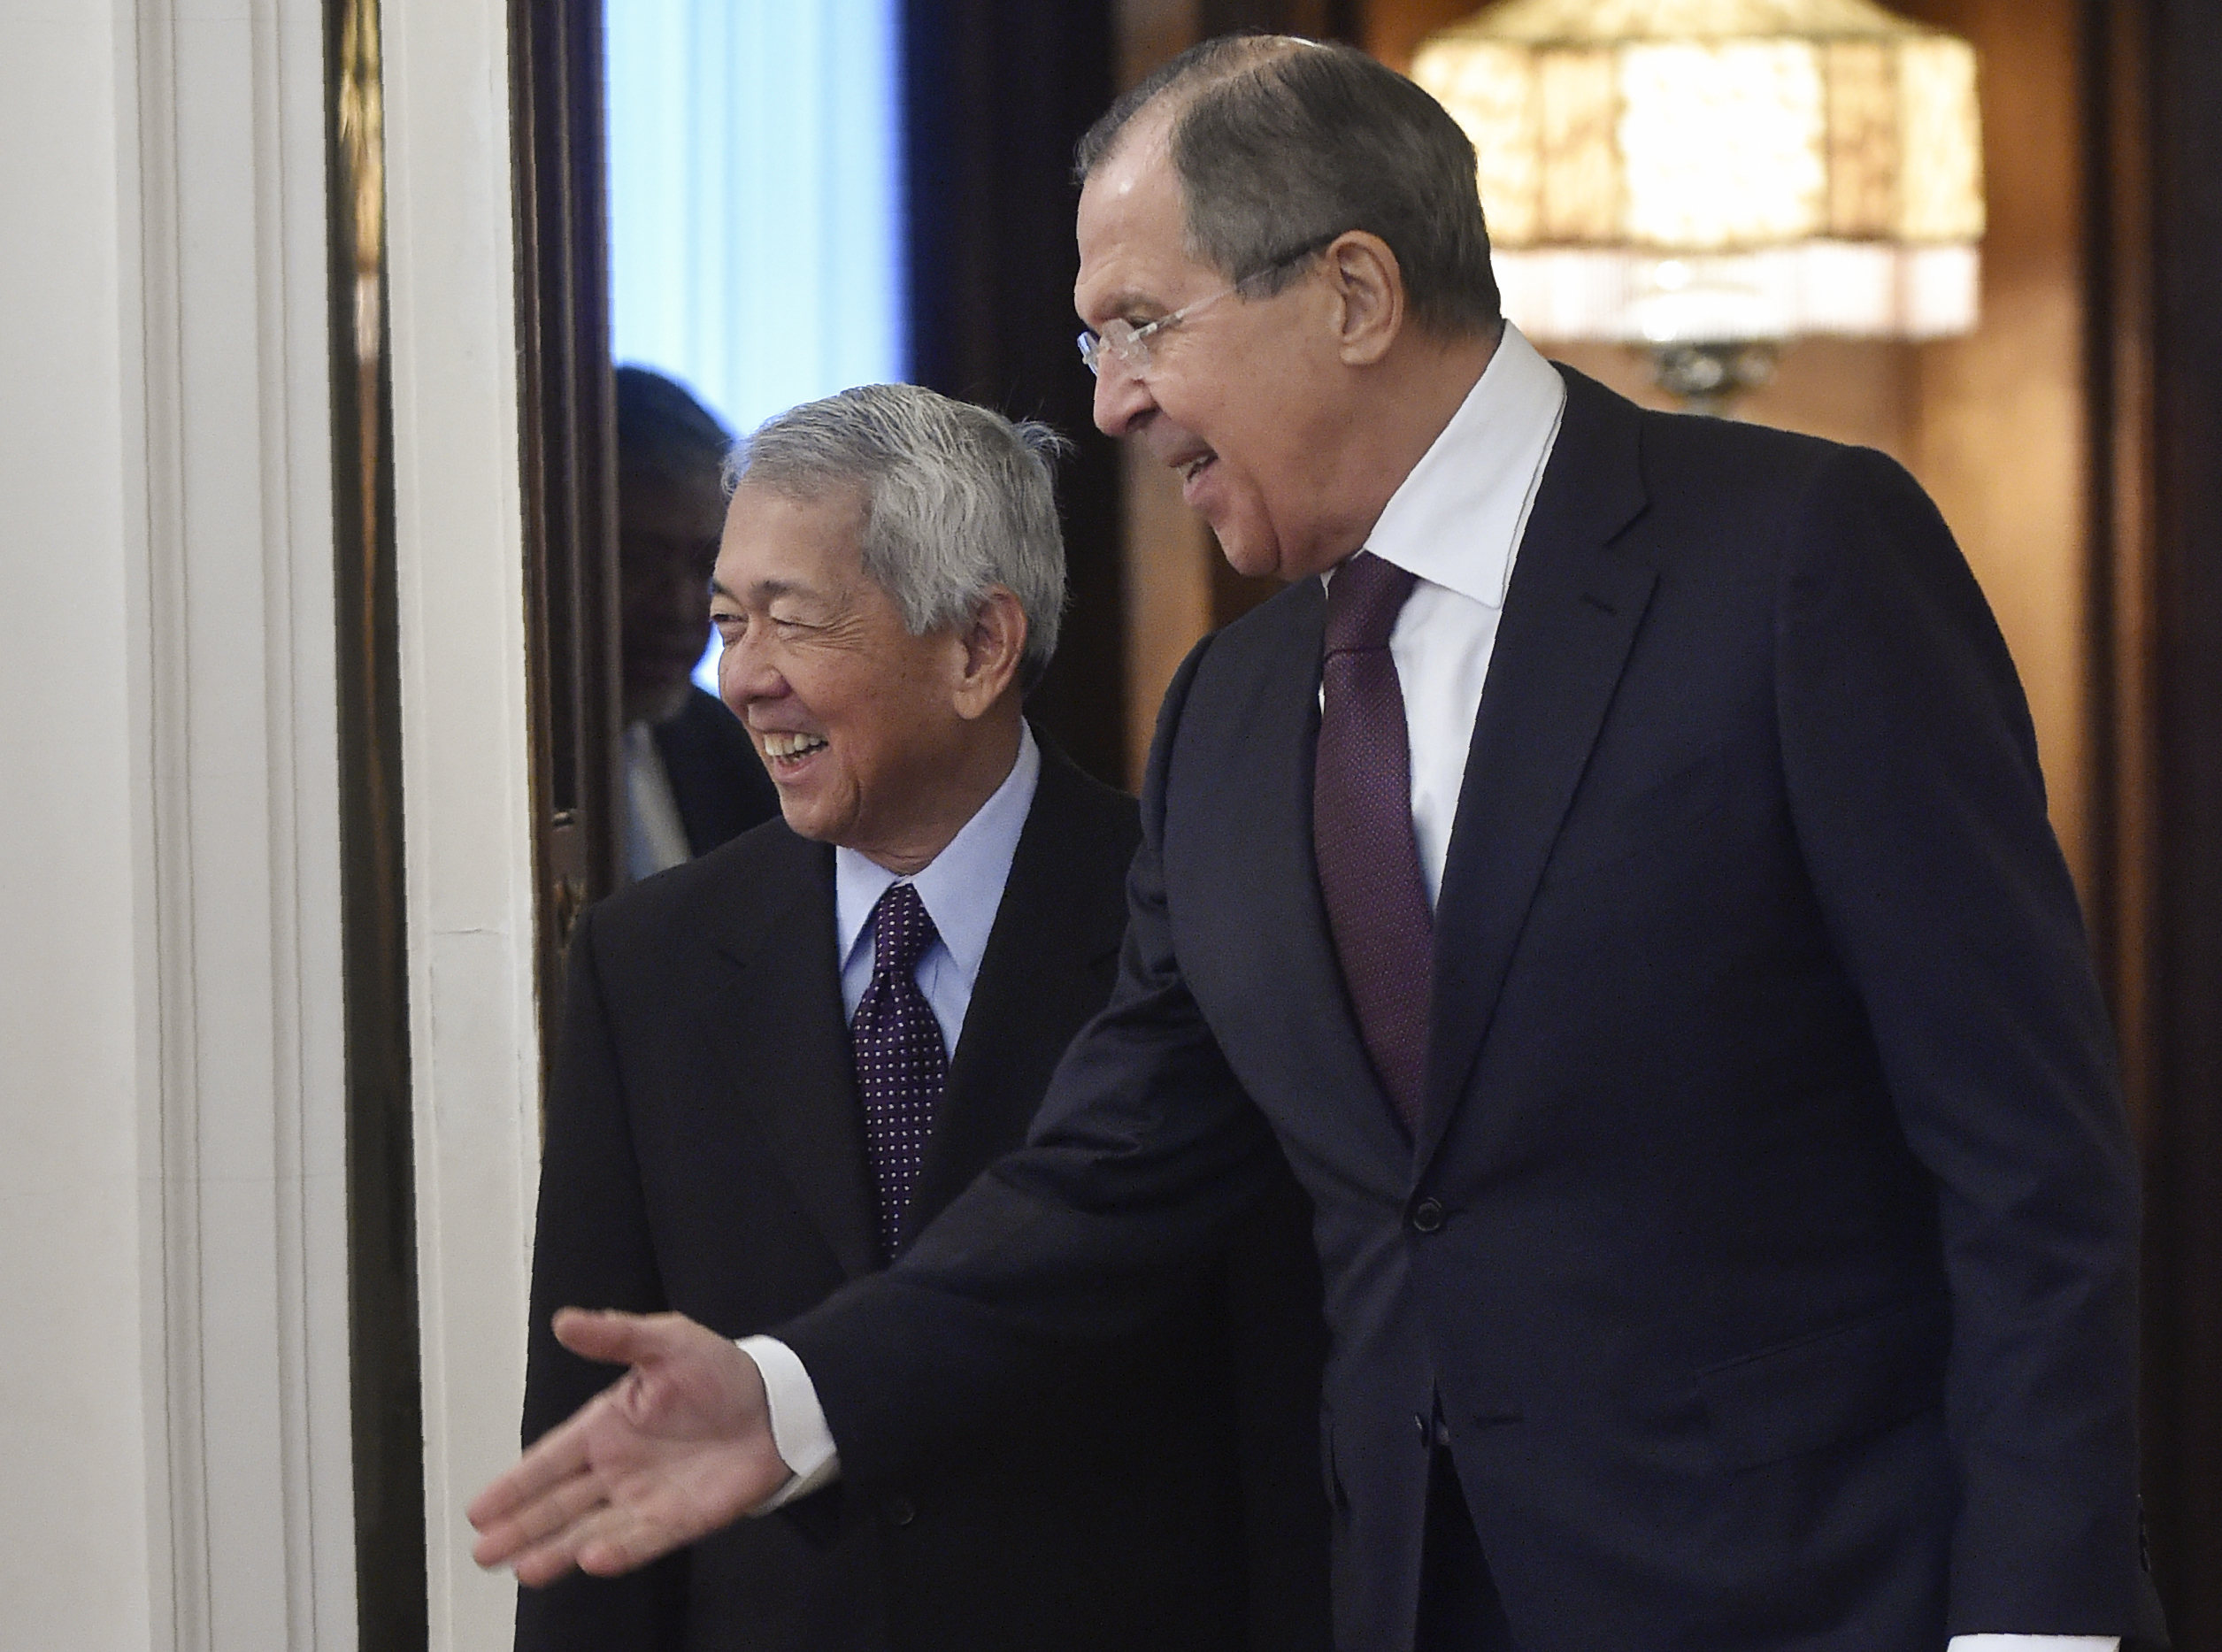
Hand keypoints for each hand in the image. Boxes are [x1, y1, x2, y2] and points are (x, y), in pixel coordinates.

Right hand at [468, 1308, 791, 1584]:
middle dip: (522, 1528)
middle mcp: (618, 1467)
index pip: (550, 1458)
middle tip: (482, 1553)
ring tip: (523, 1568)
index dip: (515, 1484)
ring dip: (557, 1549)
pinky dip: (618, 1551)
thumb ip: (615, 1335)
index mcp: (607, 1426)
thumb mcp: (667, 1341)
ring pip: (590, 1530)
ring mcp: (647, 1497)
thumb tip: (563, 1321)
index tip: (478, 1510)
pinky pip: (643, 1540)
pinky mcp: (681, 1520)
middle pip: (559, 1504)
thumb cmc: (720, 1369)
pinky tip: (589, 1561)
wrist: (780, 1402)